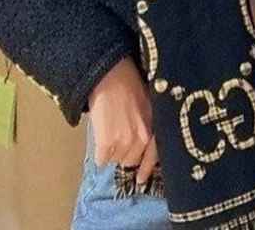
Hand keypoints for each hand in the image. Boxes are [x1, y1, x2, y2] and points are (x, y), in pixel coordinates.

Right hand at [87, 55, 157, 183]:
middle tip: (118, 137)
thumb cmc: (129, 82)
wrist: (109, 74)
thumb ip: (150, 123)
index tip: (141, 179)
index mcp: (155, 126)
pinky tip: (100, 137)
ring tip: (109, 131)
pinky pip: (101, 159)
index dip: (146, 169)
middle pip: (132, 160)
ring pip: (116, 160)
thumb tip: (144, 140)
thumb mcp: (149, 102)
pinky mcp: (106, 143)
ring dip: (112, 151)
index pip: (154, 156)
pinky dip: (99, 152)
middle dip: (125, 152)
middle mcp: (142, 138)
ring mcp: (124, 142)